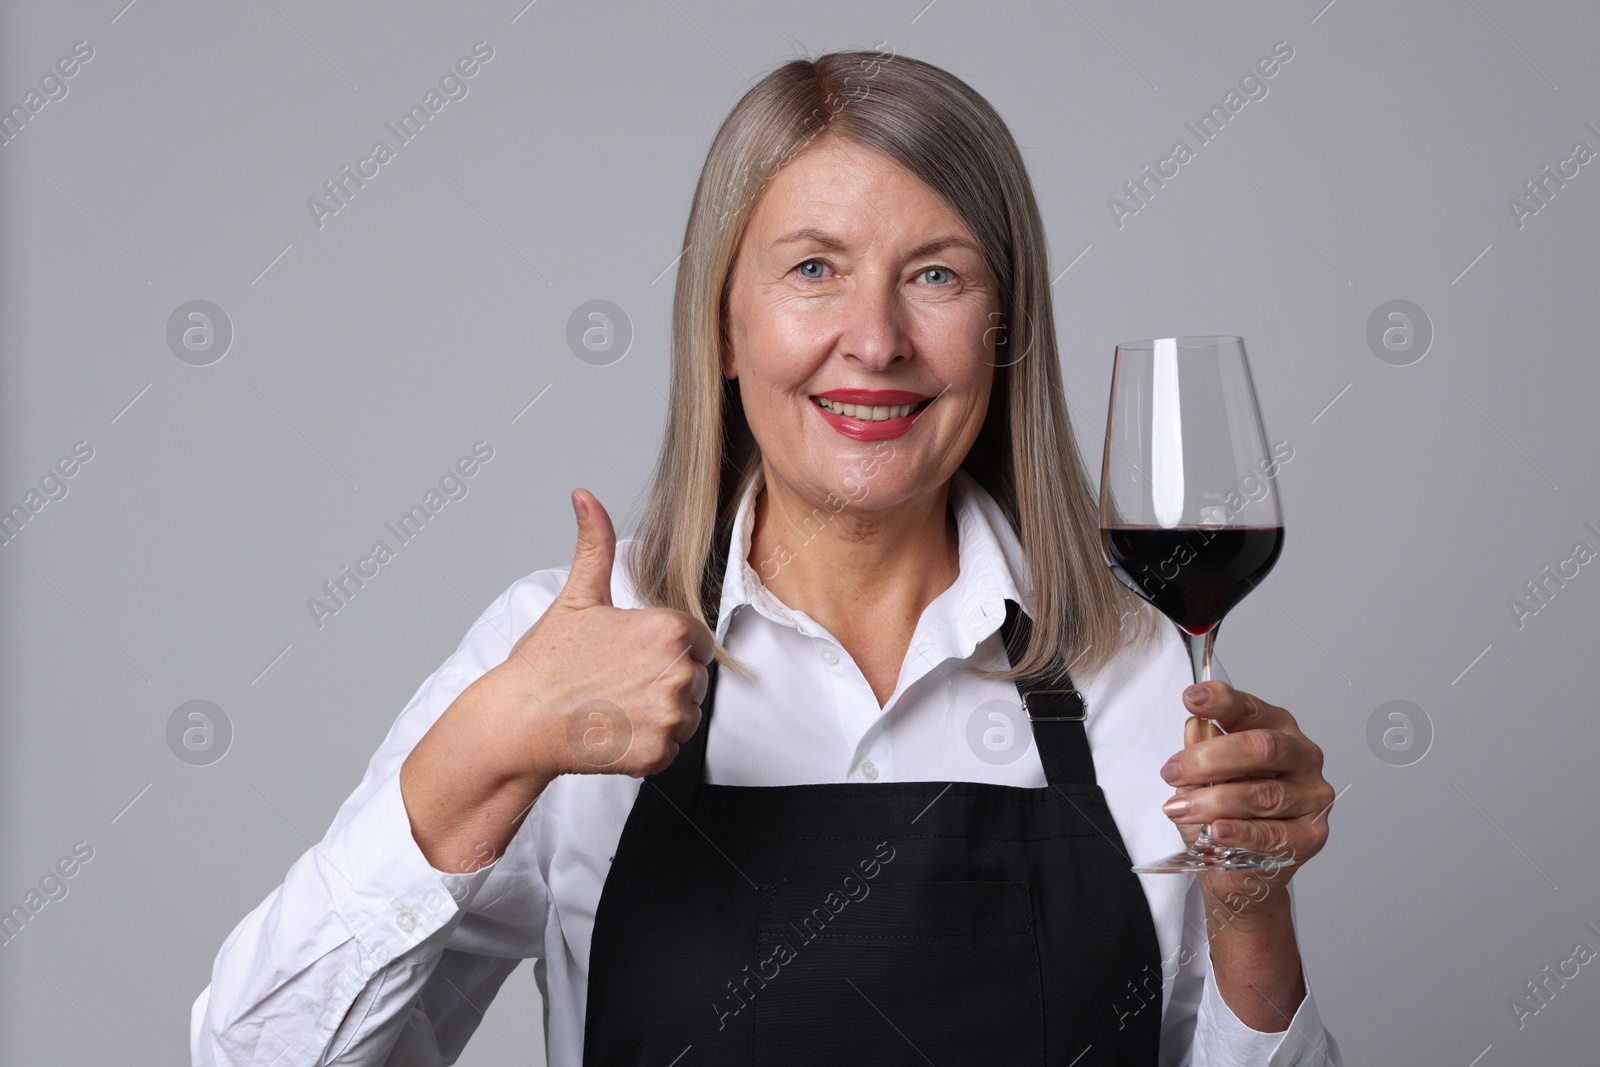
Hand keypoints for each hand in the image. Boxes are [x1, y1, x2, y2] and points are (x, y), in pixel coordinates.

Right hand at [400, 489, 714, 874]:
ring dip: (658, 714)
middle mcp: (678, 673)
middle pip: (693, 678)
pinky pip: (670, 748)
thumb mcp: (577, 597)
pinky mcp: (659, 754)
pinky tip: (613, 730)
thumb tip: (585, 496)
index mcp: (669, 630)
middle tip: (616, 682)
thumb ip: (594, 545)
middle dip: (662, 680)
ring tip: (614, 706)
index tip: (631, 656)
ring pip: (685, 714)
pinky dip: (647, 745)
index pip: (696, 640)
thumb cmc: (546, 661)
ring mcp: (670, 717)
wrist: (519, 721)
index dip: (664, 648)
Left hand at [1158, 681, 1334, 915]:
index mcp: (1276, 729)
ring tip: (1181, 808)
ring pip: (1263, 793)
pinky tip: (1218, 830)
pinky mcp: (1312, 835)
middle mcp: (1302, 756)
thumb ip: (1201, 750)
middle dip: (1210, 758)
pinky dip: (1241, 832)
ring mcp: (1311, 796)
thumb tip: (1195, 726)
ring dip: (1215, 800)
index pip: (1250, 709)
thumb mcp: (1203, 777)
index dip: (1221, 701)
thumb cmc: (1225, 813)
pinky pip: (1273, 833)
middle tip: (1173, 772)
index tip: (1193, 699)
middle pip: (1262, 748)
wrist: (1241, 869)